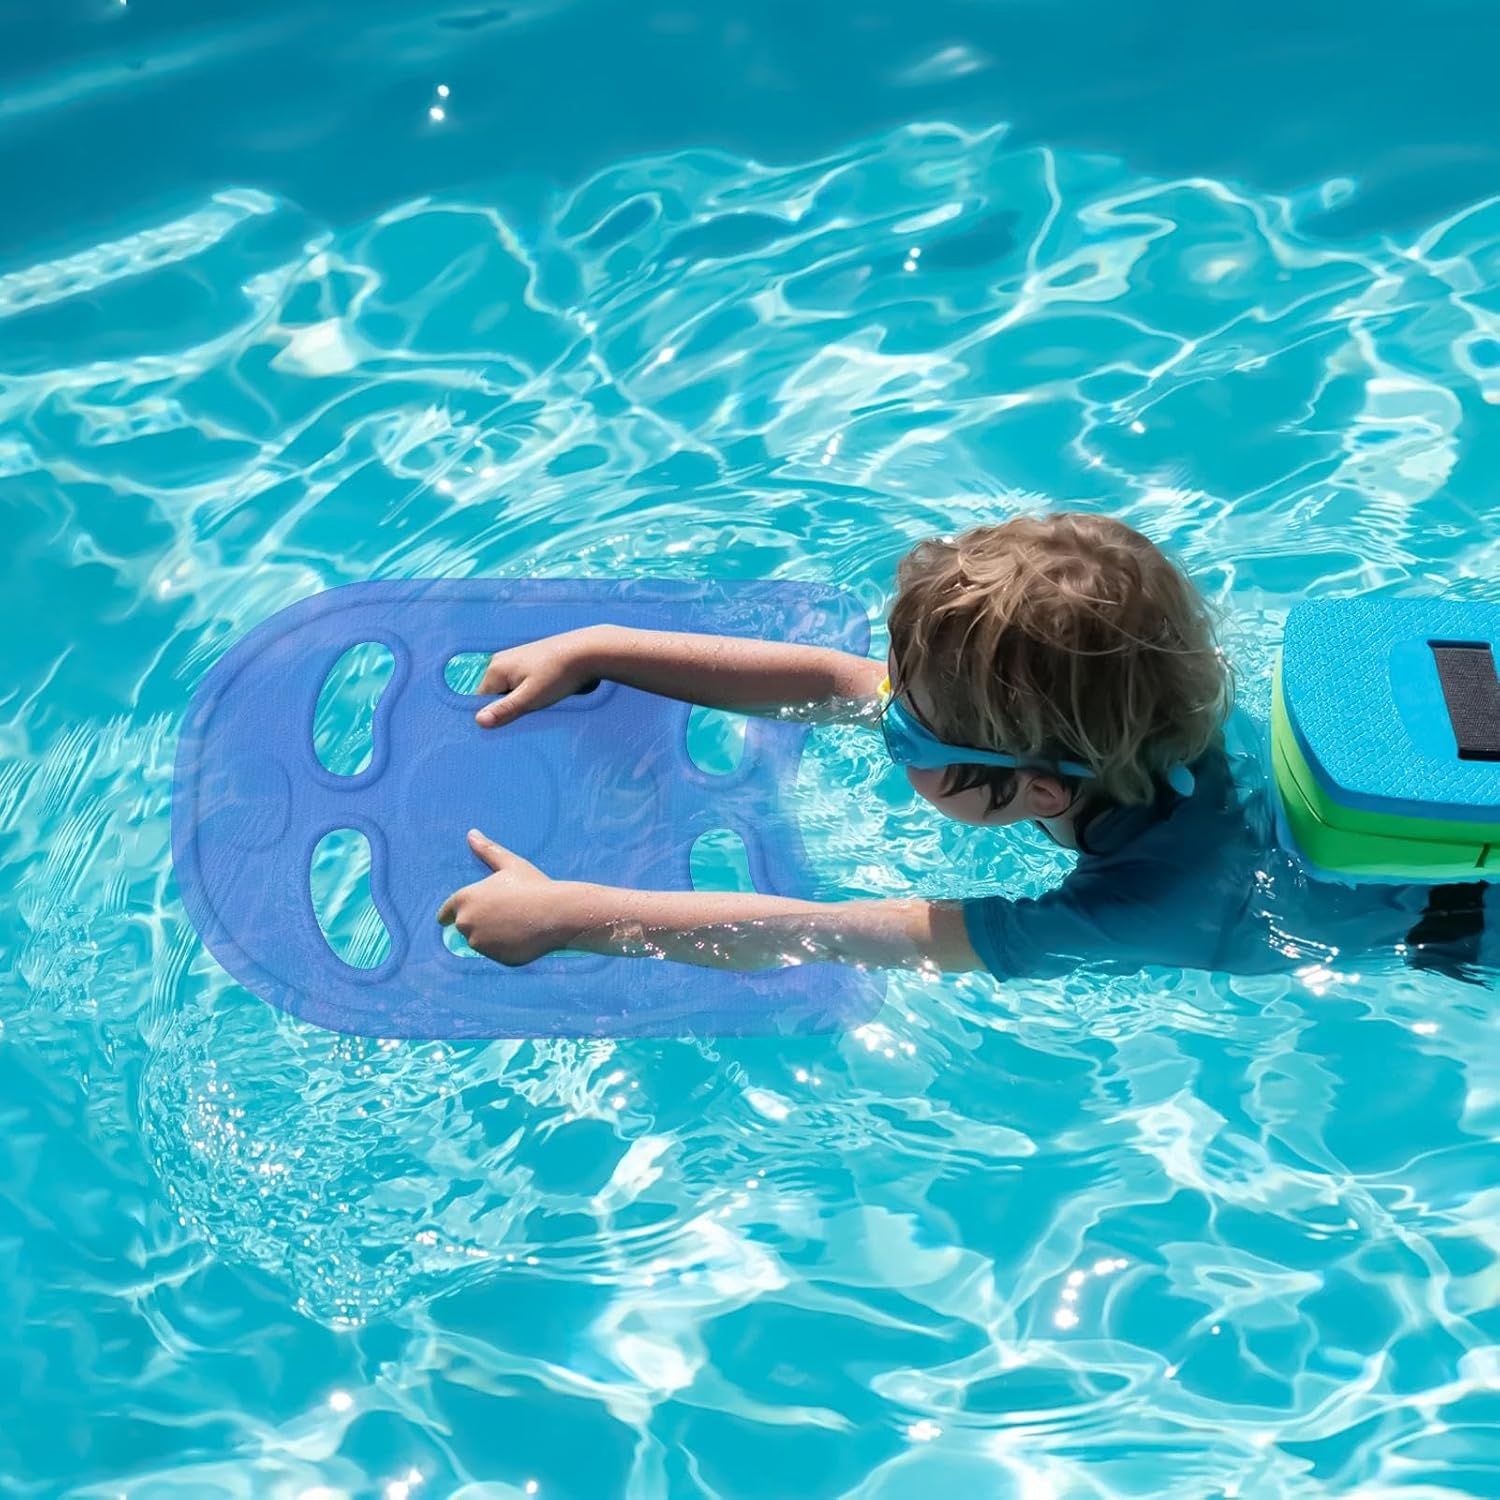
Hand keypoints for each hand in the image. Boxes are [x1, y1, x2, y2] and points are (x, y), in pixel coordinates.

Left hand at [436, 830, 584, 964]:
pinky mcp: (494, 958)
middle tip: (504, 914)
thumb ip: (487, 850)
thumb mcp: (509, 864)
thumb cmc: (533, 885)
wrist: (556, 913)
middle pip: (464, 928)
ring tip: (516, 924)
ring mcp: (479, 943)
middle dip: (479, 923)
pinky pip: (496, 954)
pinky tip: (522, 937)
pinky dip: (504, 949)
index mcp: (464, 899)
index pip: (445, 913)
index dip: (452, 914)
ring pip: (480, 942)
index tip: (456, 917)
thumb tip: (471, 833)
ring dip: (491, 937)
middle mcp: (466, 923)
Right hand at [474, 629, 602, 727]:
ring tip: (537, 705)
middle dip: (506, 708)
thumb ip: (504, 709)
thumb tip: (478, 721)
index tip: (505, 725)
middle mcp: (501, 661)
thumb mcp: (530, 697)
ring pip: (509, 691)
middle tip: (525, 716)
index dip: (491, 715)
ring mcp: (516, 661)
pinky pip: (521, 685)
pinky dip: (529, 694)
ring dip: (519, 703)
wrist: (588, 652)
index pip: (478, 700)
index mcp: (495, 668)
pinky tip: (543, 698)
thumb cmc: (559, 674)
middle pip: (493, 695)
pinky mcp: (531, 663)